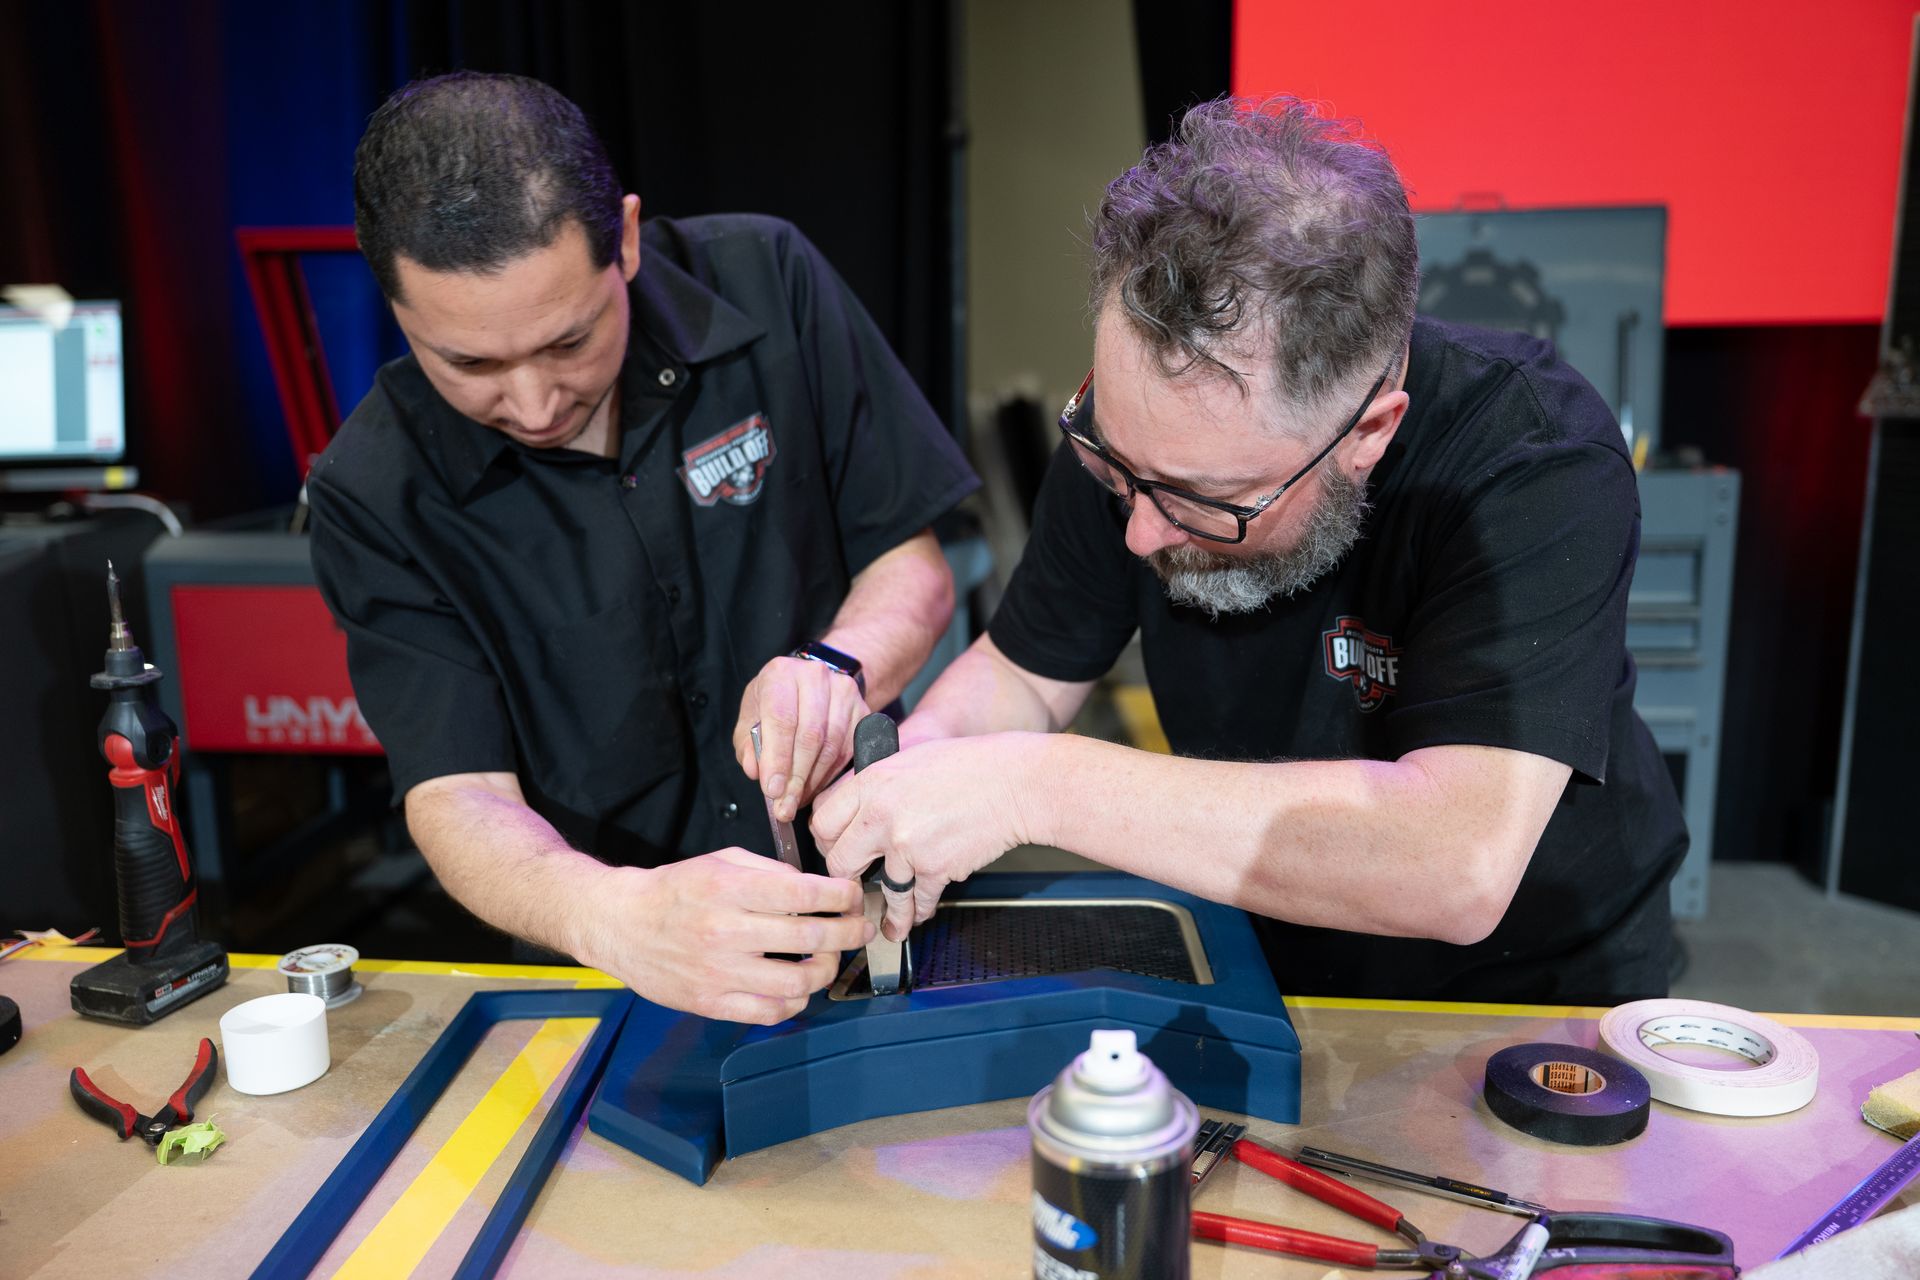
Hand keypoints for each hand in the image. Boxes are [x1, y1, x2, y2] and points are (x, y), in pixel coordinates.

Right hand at [578, 848, 872, 1024]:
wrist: (621, 924)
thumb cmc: (676, 889)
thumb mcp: (720, 862)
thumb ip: (770, 871)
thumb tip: (815, 888)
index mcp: (729, 889)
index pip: (803, 893)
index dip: (841, 895)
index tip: (854, 895)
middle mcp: (726, 931)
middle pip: (811, 936)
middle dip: (850, 931)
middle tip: (860, 928)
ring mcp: (719, 972)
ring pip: (799, 981)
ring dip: (827, 969)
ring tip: (829, 958)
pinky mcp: (712, 1003)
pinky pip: (770, 1012)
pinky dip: (796, 1002)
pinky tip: (798, 987)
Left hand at [734, 655, 871, 823]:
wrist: (812, 684)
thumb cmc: (776, 704)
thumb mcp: (751, 719)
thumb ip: (749, 746)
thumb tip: (756, 771)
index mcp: (781, 674)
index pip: (782, 719)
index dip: (777, 759)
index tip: (773, 790)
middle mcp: (816, 677)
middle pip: (810, 736)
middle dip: (796, 778)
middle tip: (784, 806)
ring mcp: (844, 692)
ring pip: (832, 746)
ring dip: (813, 780)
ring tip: (797, 800)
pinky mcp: (862, 710)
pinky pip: (847, 751)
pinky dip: (829, 775)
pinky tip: (814, 786)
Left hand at [812, 734, 1038, 940]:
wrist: (1016, 781)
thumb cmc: (972, 765)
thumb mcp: (911, 760)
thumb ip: (880, 786)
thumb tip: (859, 811)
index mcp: (871, 781)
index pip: (821, 820)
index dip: (826, 842)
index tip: (835, 851)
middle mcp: (881, 813)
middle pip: (838, 861)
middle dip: (848, 879)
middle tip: (856, 885)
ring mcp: (906, 843)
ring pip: (881, 890)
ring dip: (888, 910)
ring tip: (890, 921)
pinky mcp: (934, 867)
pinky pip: (918, 900)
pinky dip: (921, 910)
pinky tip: (922, 912)